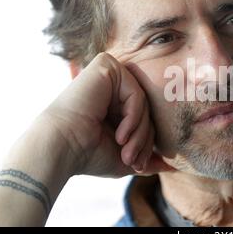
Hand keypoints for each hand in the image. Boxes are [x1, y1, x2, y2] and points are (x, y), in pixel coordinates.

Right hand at [42, 52, 172, 176]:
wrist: (62, 149)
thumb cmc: (88, 155)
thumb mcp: (124, 158)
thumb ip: (147, 157)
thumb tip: (170, 166)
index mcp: (113, 102)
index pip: (145, 118)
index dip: (146, 144)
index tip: (137, 166)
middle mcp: (111, 85)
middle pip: (147, 110)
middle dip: (144, 140)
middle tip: (133, 162)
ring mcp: (109, 74)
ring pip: (144, 103)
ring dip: (139, 133)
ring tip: (126, 153)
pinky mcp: (106, 67)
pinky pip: (136, 93)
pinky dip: (133, 118)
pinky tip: (120, 135)